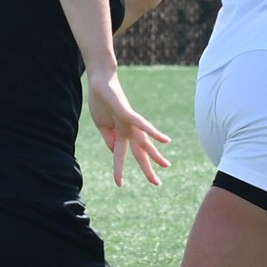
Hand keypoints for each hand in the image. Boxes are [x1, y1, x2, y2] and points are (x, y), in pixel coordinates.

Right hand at [88, 71, 170, 186]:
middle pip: (140, 152)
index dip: (119, 169)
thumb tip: (114, 152)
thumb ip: (109, 139)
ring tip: (166, 166)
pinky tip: (165, 140)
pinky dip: (153, 132)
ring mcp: (130, 122)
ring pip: (145, 142)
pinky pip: (142, 124)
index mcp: (120, 134)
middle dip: (148, 168)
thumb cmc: (101, 101)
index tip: (119, 185)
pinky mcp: (128, 113)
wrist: (100, 82)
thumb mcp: (102, 125)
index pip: (122, 155)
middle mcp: (128, 130)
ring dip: (155, 155)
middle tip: (157, 183)